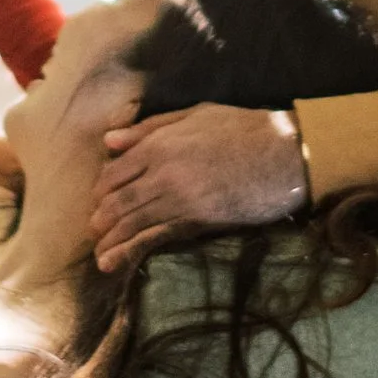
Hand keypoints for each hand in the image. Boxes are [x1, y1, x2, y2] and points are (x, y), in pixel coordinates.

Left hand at [92, 104, 307, 269]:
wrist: (283, 154)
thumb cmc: (243, 128)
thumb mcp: (194, 115)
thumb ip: (149, 128)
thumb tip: (109, 141)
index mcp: (159, 144)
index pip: (114, 172)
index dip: (101, 189)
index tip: (99, 199)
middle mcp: (162, 173)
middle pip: (117, 200)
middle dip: (101, 218)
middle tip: (94, 230)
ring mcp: (178, 200)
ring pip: (131, 222)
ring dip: (110, 240)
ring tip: (99, 255)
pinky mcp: (196, 222)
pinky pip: (155, 238)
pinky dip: (131, 251)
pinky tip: (115, 262)